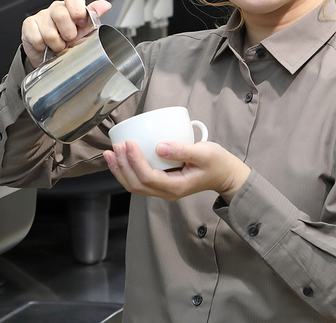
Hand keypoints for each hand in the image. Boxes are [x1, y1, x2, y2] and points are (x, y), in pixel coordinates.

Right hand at [21, 0, 111, 68]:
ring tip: (58, 46)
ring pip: (49, 31)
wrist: (52, 58)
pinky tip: (46, 46)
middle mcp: (55, 9)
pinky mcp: (29, 26)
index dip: (77, 9)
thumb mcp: (85, 31)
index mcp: (70, 7)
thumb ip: (93, 17)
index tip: (80, 22)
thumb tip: (105, 5)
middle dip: (68, 34)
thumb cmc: (69, 42)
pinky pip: (36, 38)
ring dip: (56, 44)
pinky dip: (43, 47)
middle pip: (61, 14)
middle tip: (69, 40)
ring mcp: (41, 16)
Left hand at [103, 140, 250, 202]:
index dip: (134, 161)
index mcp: (176, 186)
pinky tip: (120, 159)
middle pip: (136, 184)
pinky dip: (127, 171)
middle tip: (116, 145)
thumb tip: (159, 147)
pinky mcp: (162, 184)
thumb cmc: (217, 163)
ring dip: (120, 170)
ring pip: (134, 186)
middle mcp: (166, 192)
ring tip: (110, 153)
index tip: (129, 143)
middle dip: (122, 165)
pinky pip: (139, 182)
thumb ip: (182, 150)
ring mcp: (163, 190)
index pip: (148, 177)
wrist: (225, 175)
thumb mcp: (204, 153)